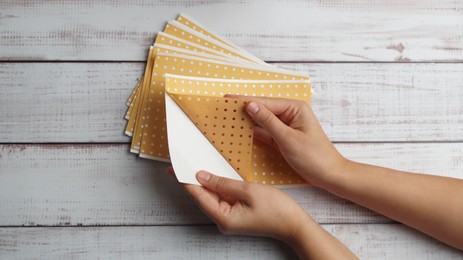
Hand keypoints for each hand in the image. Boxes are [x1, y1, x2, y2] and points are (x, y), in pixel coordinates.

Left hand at [168, 168, 307, 240]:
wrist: (294, 224)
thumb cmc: (276, 210)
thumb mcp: (248, 191)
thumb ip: (223, 183)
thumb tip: (202, 176)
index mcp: (223, 217)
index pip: (198, 195)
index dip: (185, 180)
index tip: (174, 168)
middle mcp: (223, 220)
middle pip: (202, 197)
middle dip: (191, 180)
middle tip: (180, 164)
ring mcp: (229, 218)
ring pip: (211, 196)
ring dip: (204, 182)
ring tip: (193, 166)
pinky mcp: (236, 214)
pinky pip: (221, 198)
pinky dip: (216, 186)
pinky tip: (213, 175)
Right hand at [228, 95, 346, 186]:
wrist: (329, 175)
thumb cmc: (315, 157)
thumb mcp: (288, 139)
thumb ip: (268, 121)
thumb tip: (250, 106)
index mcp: (295, 108)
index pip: (265, 102)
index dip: (245, 100)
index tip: (227, 98)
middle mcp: (290, 113)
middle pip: (262, 109)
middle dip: (244, 108)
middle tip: (223, 107)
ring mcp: (286, 125)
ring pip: (262, 120)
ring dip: (247, 120)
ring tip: (227, 117)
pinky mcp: (283, 137)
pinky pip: (265, 131)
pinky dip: (253, 132)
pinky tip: (240, 130)